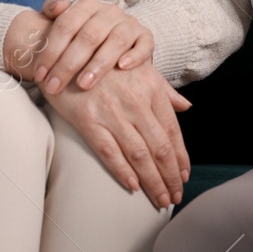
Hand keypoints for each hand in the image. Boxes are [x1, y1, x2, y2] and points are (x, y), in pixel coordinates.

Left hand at [32, 0, 154, 94]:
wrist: (118, 38)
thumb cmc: (84, 36)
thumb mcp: (68, 23)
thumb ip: (55, 12)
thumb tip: (57, 7)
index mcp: (86, 6)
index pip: (66, 25)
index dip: (51, 50)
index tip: (40, 75)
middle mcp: (109, 12)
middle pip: (88, 36)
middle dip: (68, 64)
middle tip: (55, 86)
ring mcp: (129, 24)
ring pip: (115, 41)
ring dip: (98, 63)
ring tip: (83, 84)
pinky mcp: (145, 37)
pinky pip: (144, 45)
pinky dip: (134, 55)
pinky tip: (122, 67)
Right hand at [43, 62, 192, 210]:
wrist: (66, 51)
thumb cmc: (106, 62)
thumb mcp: (139, 68)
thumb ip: (164, 90)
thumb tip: (186, 107)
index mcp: (151, 87)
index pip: (172, 130)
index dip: (181, 156)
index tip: (185, 175)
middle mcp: (135, 100)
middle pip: (159, 147)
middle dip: (170, 176)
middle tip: (175, 196)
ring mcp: (112, 111)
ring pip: (139, 154)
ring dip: (152, 181)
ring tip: (160, 199)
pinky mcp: (88, 119)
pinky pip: (109, 151)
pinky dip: (123, 171)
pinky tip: (134, 186)